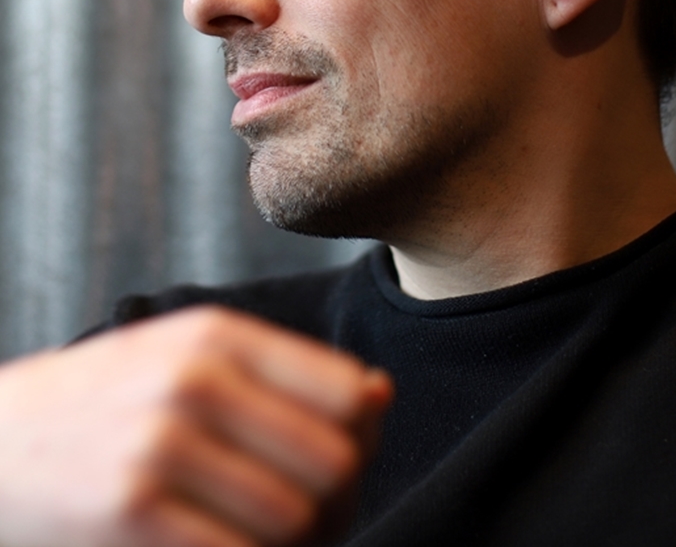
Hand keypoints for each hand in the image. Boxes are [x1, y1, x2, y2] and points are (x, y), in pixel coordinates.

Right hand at [0, 306, 392, 546]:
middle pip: (334, 461)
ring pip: (296, 519)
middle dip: (340, 505)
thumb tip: (380, 395)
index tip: (340, 467)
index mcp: (219, 335)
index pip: (349, 392)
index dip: (363, 442)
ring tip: (274, 540)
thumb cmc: (108, 404)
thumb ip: (285, 374)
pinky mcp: (127, 511)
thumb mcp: (190, 360)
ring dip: (301, 545)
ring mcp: (158, 446)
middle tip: (318, 523)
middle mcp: (194, 379)